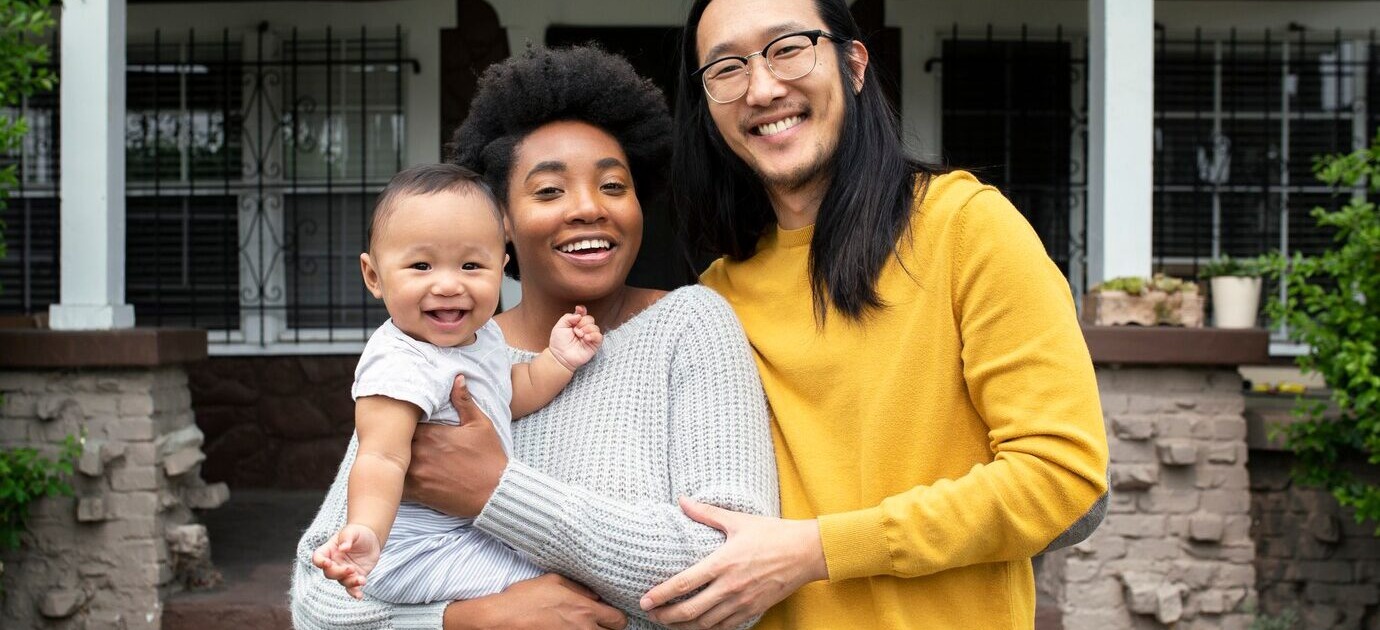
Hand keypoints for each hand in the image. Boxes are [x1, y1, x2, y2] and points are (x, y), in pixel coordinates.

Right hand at [312, 523, 380, 599]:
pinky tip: (359, 596)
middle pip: (329, 573)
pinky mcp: (355, 576)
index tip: (327, 563)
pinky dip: (355, 593)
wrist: (371, 538)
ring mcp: (343, 571)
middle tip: (351, 568)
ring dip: (350, 582)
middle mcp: (334, 563)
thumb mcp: (352, 531)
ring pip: (341, 581)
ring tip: (361, 579)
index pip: (318, 558)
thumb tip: (343, 548)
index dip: (320, 562)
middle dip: (339, 573)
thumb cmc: (358, 532)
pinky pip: (352, 588)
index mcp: (329, 550)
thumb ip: (346, 537)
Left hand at [402, 375, 506, 516]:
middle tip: (390, 436)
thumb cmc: (489, 457)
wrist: (495, 492)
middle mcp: (421, 453)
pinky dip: (394, 480)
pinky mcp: (419, 492)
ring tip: (389, 455)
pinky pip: (396, 486)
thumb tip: (457, 378)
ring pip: (392, 463)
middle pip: (394, 442)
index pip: (403, 422)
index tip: (400, 420)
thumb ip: (464, 401)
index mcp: (433, 434)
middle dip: (393, 439)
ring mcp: (418, 474)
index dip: (399, 421)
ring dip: (392, 458)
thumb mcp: (480, 424)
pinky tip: (396, 475)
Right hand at [443, 574, 627, 629]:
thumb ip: (579, 588)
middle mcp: (583, 629)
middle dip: (608, 629)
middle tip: (598, 623)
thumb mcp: (553, 581)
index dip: (616, 618)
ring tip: (582, 626)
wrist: (501, 619)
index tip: (609, 615)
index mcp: (585, 610)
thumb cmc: (524, 598)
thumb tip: (595, 596)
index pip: (618, 620)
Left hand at [548, 305, 602, 370]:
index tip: (579, 310)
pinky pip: (599, 336)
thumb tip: (579, 314)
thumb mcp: (559, 326)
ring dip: (587, 329)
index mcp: (575, 323)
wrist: (560, 356)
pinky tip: (586, 338)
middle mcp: (584, 329)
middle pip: (590, 319)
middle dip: (583, 322)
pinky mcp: (594, 345)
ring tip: (579, 335)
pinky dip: (593, 335)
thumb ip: (568, 317)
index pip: (583, 313)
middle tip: (575, 330)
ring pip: (595, 327)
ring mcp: (589, 337)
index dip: (582, 310)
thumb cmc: (558, 343)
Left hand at [640, 498, 827, 629]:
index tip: (644, 600)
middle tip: (652, 614)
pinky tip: (699, 625)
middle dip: (667, 616)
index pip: (683, 584)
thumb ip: (706, 513)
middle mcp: (730, 586)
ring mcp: (742, 601)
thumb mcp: (737, 520)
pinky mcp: (754, 610)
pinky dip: (709, 628)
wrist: (807, 552)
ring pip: (706, 623)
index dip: (661, 595)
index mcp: (722, 563)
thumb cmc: (773, 533)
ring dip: (685, 626)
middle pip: (689, 610)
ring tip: (670, 622)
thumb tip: (682, 500)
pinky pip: (726, 627)